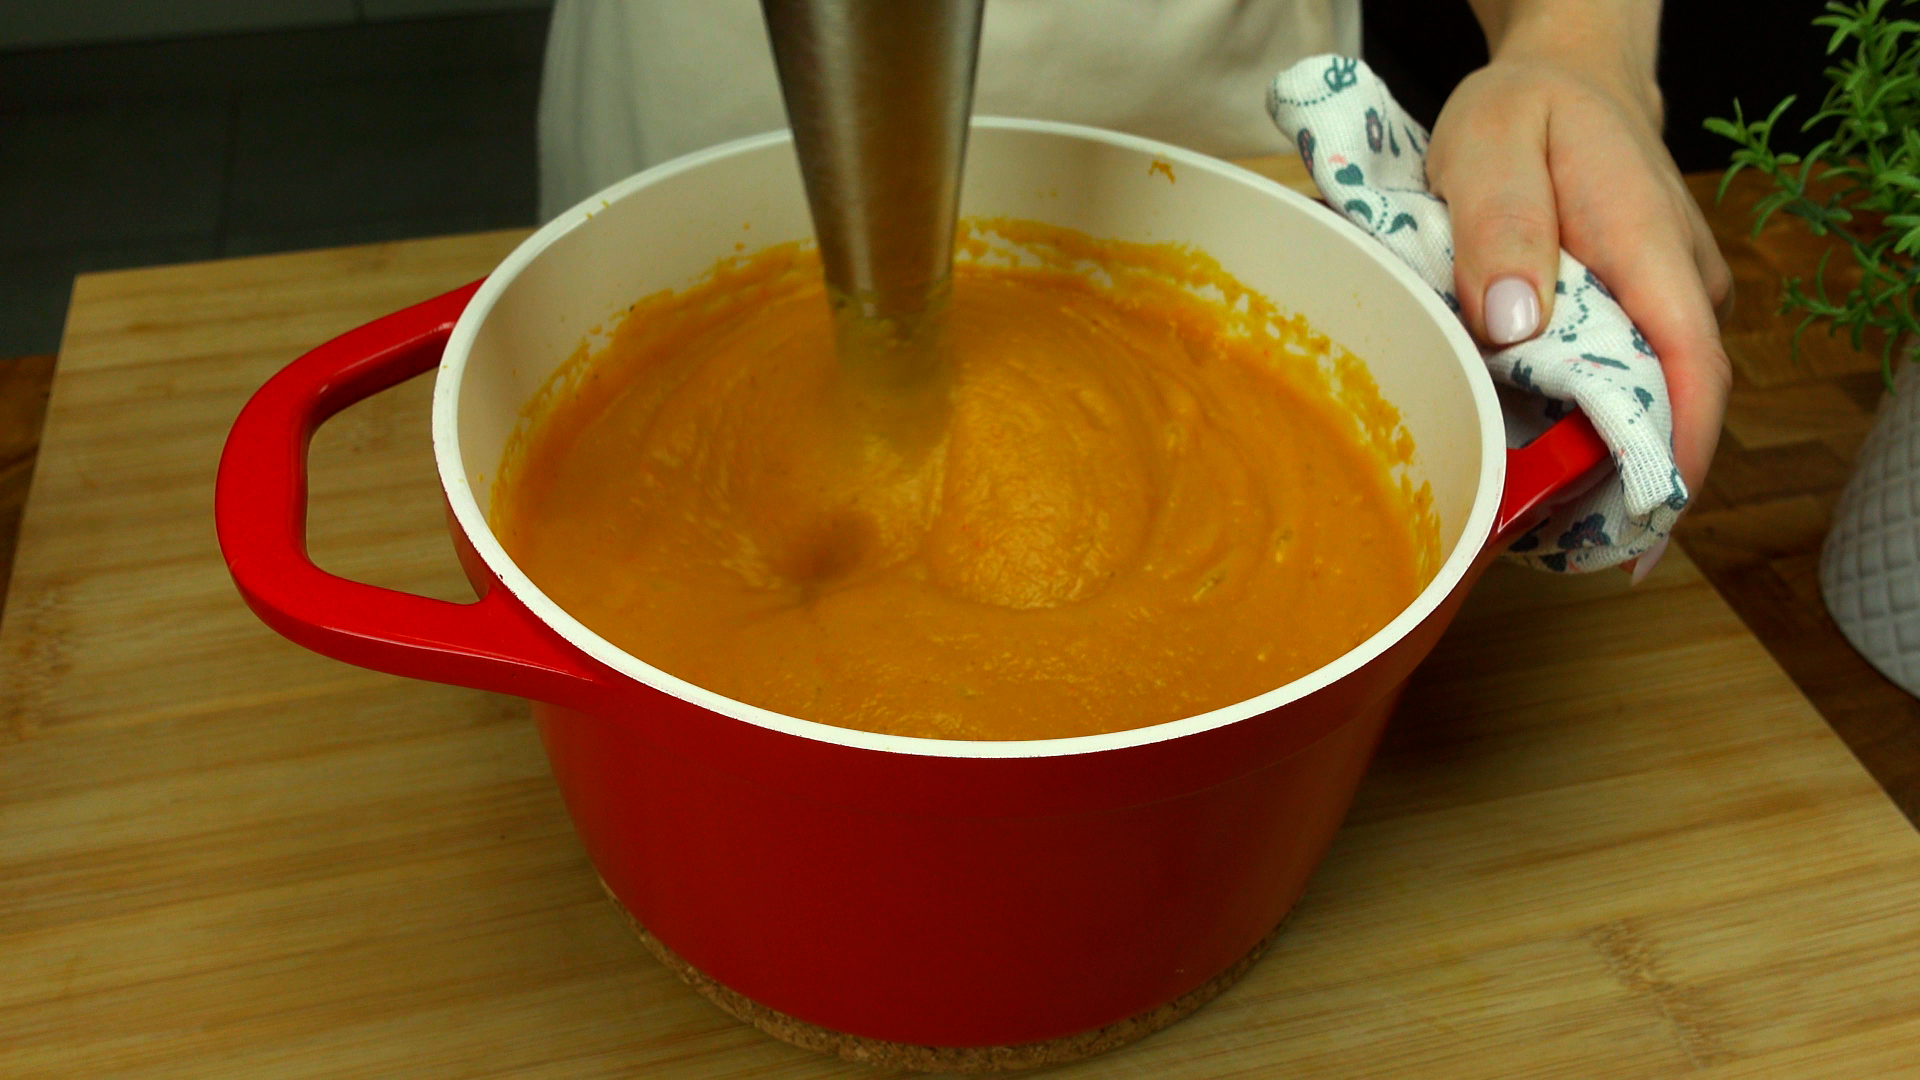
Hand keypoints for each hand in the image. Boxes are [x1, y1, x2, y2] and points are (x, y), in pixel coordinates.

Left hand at [1426, 7, 1732, 545]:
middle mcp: (1677, 283)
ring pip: (1640, 394)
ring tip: (1522, 507)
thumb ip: (1499, 224)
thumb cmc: (1522, 110)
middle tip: (1537, 536)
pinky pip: (1620, 376)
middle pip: (1667, 401)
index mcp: (1648, 245)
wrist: (1562, 80)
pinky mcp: (1641, 312)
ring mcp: (1665, 300)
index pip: (1690, 365)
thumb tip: (1513, 324)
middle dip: (1616, 478)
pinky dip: (1581, 416)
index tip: (1642, 523)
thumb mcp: (1488, 141)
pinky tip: (1528, 450)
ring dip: (1591, 451)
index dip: (1675, 453)